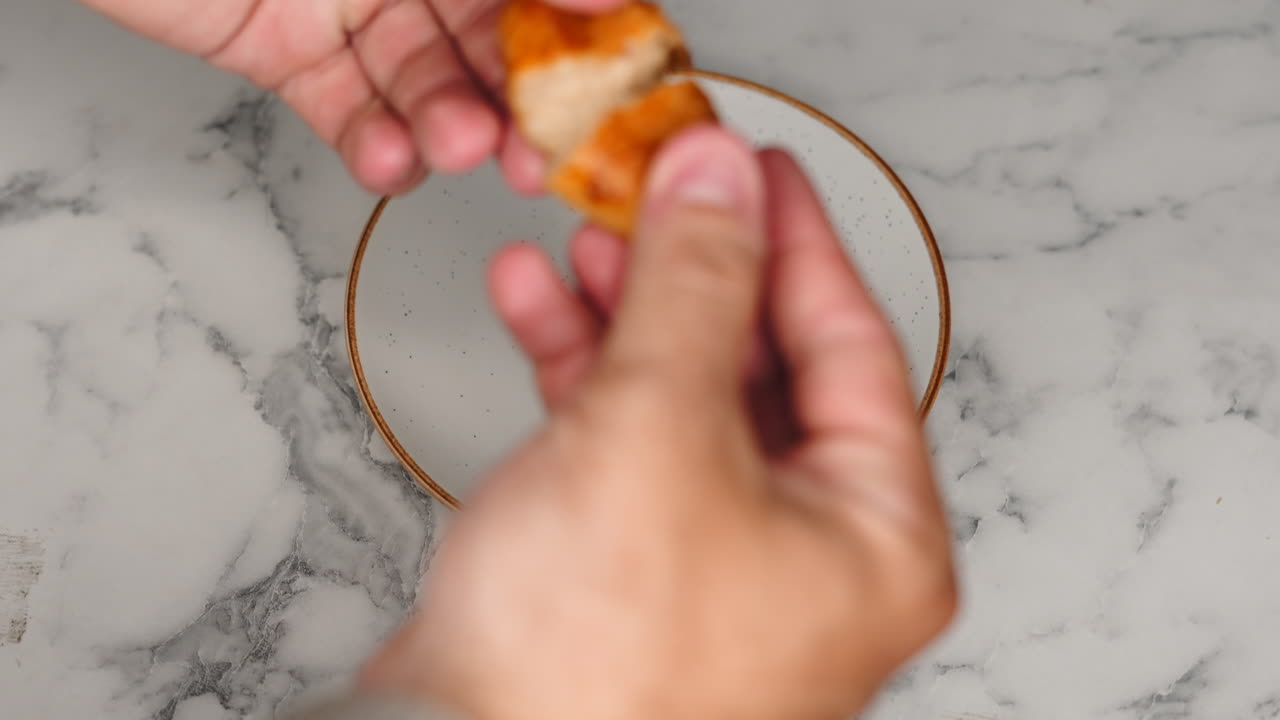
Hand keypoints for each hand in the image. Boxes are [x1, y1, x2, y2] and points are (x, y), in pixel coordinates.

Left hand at [79, 0, 625, 194]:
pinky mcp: (288, 55)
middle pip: (491, 44)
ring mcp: (350, 9)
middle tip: (536, 148)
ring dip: (447, 126)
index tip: (611, 83)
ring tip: (452, 143)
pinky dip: (374, 147)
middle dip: (520, 102)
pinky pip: (346, 112)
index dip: (583, 34)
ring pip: (423, 84)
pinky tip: (391, 160)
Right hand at [357, 126, 957, 719]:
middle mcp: (812, 561)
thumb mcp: (660, 427)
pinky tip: (542, 309)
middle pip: (767, 368)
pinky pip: (627, 443)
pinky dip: (583, 372)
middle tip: (662, 193)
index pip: (854, 346)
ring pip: (687, 398)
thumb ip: (696, 287)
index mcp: (875, 541)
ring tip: (586, 240)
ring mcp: (722, 567)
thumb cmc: (591, 671)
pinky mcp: (635, 571)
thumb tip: (718, 182)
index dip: (796, 240)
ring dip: (631, 312)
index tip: (753, 170)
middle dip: (698, 272)